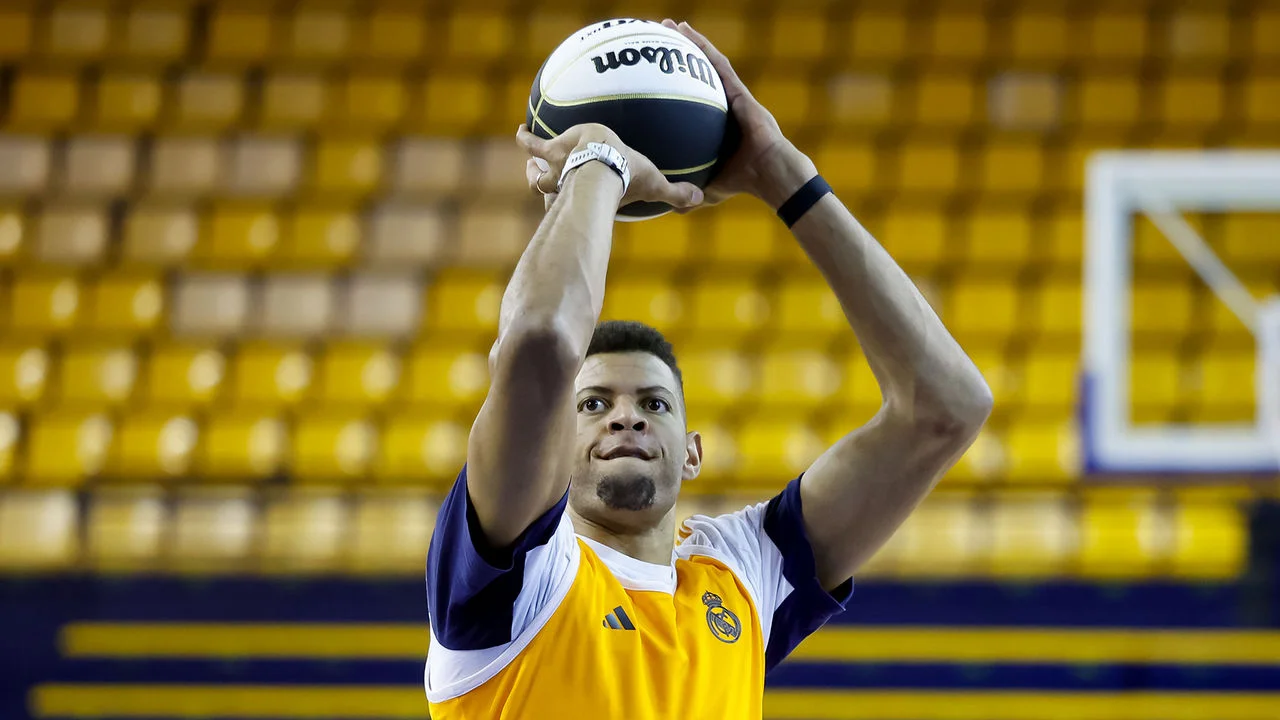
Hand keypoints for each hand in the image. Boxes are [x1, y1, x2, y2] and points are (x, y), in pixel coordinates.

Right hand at [517, 123, 703, 211]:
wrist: (602, 166)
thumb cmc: (627, 180)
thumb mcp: (654, 184)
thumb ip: (675, 192)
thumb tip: (700, 199)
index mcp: (592, 192)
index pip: (583, 199)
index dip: (575, 203)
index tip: (572, 201)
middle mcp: (568, 186)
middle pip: (551, 190)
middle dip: (543, 184)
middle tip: (539, 179)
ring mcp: (555, 169)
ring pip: (536, 173)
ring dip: (532, 168)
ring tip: (525, 155)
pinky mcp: (550, 149)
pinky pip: (531, 145)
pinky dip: (524, 139)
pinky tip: (520, 128)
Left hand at [663, 19, 816, 209]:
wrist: (771, 176)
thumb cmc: (745, 183)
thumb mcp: (709, 188)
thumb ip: (690, 192)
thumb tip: (670, 206)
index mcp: (718, 123)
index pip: (694, 99)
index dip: (677, 84)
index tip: (654, 74)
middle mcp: (726, 105)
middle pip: (700, 74)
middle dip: (681, 54)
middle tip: (658, 38)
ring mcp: (736, 96)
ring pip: (711, 63)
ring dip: (692, 42)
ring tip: (672, 26)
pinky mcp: (742, 94)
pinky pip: (720, 66)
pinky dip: (704, 49)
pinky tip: (688, 34)